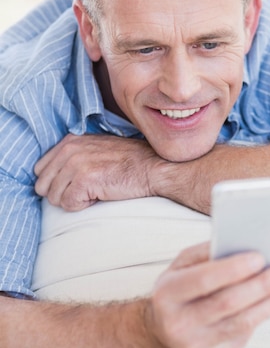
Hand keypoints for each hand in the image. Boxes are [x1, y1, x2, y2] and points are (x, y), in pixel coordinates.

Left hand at [34, 133, 160, 210]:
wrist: (151, 168)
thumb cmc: (127, 162)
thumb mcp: (95, 149)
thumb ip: (72, 156)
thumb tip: (51, 177)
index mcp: (69, 141)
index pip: (40, 170)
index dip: (57, 182)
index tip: (78, 182)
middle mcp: (69, 150)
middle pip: (43, 186)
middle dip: (62, 193)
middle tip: (86, 189)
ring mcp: (75, 164)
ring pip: (54, 198)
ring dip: (74, 200)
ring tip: (95, 190)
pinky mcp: (84, 180)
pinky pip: (68, 204)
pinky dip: (82, 206)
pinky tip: (99, 195)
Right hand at [144, 243, 269, 347]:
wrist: (161, 334)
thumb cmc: (178, 291)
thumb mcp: (181, 266)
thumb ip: (206, 252)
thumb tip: (243, 244)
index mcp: (167, 294)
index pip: (204, 279)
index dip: (234, 268)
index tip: (260, 257)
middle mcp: (178, 324)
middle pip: (228, 303)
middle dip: (262, 285)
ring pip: (242, 323)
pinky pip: (243, 337)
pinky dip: (261, 317)